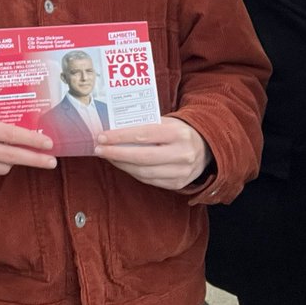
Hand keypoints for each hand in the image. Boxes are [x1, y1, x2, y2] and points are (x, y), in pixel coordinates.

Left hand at [95, 116, 210, 189]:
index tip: (102, 137)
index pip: (143, 135)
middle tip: (99, 150)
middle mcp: (182, 153)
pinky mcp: (178, 183)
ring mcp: (182, 171)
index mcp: (178, 133)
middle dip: (116, 154)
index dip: (120, 137)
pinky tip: (123, 165)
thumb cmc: (178, 131)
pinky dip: (133, 173)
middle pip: (142, 157)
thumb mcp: (166, 121)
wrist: (206, 147)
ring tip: (108, 157)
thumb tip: (114, 130)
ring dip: (122, 165)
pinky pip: (149, 180)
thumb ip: (144, 125)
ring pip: (144, 172)